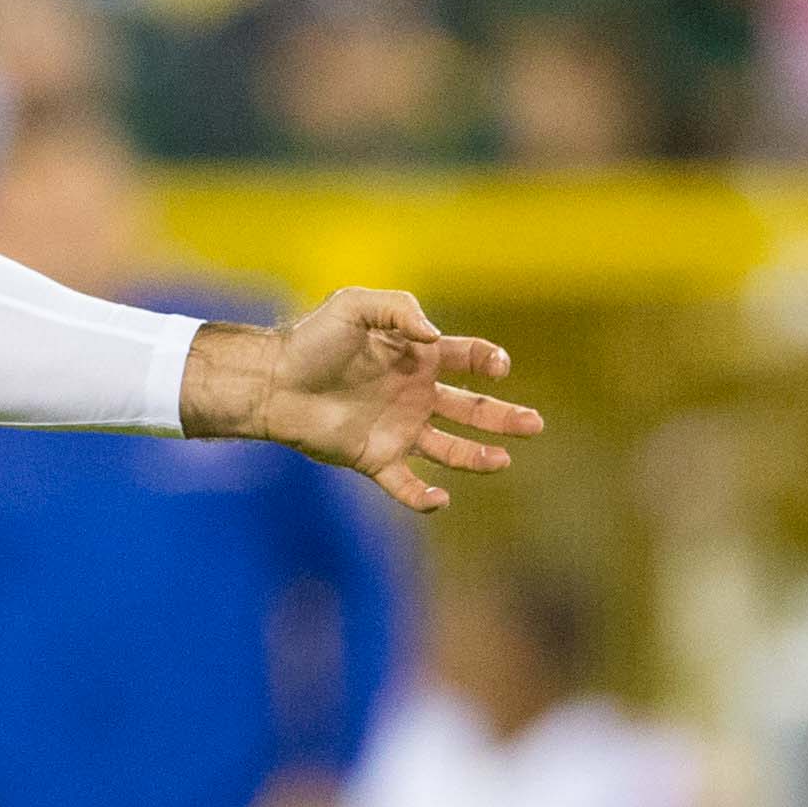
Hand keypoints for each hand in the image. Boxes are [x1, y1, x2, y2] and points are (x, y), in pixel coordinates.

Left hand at [181, 293, 541, 512]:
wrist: (272, 381)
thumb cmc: (311, 340)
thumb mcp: (354, 306)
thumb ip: (399, 310)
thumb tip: (436, 337)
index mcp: (417, 356)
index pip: (467, 357)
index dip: (487, 359)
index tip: (497, 366)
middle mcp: (414, 394)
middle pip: (471, 407)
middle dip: (504, 417)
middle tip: (535, 425)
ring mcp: (397, 429)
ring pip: (449, 448)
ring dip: (477, 456)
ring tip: (503, 461)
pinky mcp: (374, 458)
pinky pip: (405, 484)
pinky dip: (423, 498)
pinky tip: (442, 500)